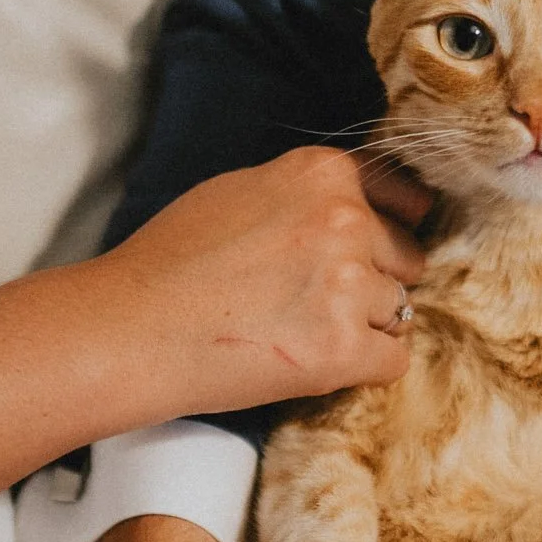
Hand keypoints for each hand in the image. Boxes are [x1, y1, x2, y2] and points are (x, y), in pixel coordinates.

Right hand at [98, 147, 433, 418]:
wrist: (134, 327)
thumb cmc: (172, 261)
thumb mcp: (240, 191)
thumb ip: (304, 194)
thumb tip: (354, 207)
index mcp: (322, 173)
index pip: (402, 194)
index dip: (395, 225)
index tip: (386, 245)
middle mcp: (346, 220)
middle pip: (407, 256)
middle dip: (377, 279)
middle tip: (320, 301)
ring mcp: (350, 285)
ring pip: (401, 310)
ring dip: (367, 326)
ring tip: (305, 333)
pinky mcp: (345, 348)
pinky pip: (394, 360)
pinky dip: (366, 368)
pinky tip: (320, 363)